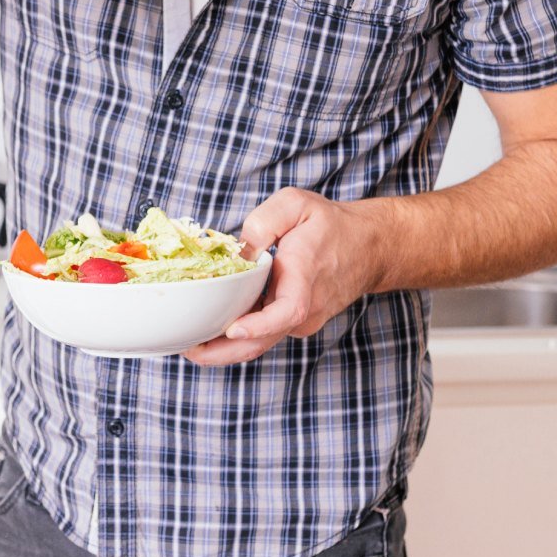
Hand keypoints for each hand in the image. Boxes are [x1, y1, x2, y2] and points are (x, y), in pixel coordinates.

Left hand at [182, 188, 379, 366]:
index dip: (258, 325)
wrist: (369, 247)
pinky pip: (264, 334)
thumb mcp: (297, 204)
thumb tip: (240, 250)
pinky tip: (210, 331)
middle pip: (264, 340)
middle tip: (187, 349)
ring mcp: (300, 321)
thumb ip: (265, 220)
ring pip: (261, 342)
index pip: (287, 311)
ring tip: (189, 344)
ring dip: (225, 349)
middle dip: (223, 352)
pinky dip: (237, 338)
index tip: (233, 330)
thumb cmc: (331, 225)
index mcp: (305, 277)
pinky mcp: (294, 323)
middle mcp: (304, 308)